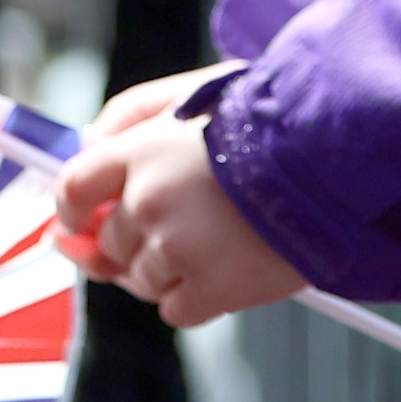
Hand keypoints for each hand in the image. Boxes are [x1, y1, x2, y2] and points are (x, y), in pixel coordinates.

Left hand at [54, 78, 305, 325]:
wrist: (332, 156)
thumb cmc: (268, 118)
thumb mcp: (191, 91)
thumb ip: (132, 114)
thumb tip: (89, 142)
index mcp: (140, 151)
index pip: (73, 189)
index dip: (68, 210)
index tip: (73, 221)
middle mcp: (148, 202)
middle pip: (108, 242)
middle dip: (130, 239)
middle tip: (175, 225)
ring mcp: (178, 249)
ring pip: (141, 279)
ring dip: (166, 268)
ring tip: (215, 238)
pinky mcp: (211, 289)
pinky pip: (175, 310)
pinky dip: (194, 297)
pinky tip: (225, 266)